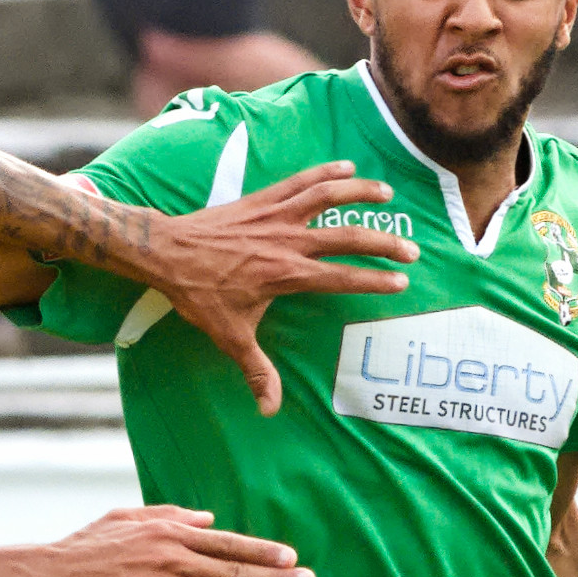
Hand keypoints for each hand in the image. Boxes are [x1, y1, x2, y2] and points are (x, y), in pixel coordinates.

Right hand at [26, 504, 311, 576]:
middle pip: (235, 569)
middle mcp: (172, 557)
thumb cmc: (83, 548)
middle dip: (277, 576)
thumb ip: (168, 516)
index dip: (261, 551)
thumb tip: (207, 519)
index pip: (226, 542)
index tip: (290, 557)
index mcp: (168, 533)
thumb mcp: (124, 518)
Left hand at [137, 159, 419, 412]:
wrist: (166, 253)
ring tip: (388, 194)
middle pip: (347, 237)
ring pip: (328, 197)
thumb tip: (269, 409)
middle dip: (384, 243)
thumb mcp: (229, 336)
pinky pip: (299, 181)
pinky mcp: (262, 200)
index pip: (341, 278)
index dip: (374, 280)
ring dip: (360, 193)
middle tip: (411, 250)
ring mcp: (275, 216)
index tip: (401, 282)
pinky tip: (345, 166)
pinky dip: (323, 171)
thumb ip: (256, 371)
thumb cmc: (198, 295)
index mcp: (286, 275)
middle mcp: (288, 242)